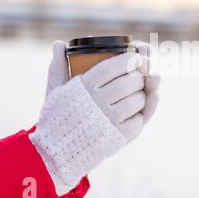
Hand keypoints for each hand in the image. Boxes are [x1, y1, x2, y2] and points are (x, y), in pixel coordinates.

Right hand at [30, 41, 159, 194]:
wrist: (55, 153)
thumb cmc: (58, 117)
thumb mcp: (55, 91)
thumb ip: (58, 67)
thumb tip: (58, 44)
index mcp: (84, 87)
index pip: (114, 66)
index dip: (130, 58)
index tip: (136, 56)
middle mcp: (98, 103)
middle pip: (131, 82)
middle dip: (140, 75)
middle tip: (140, 75)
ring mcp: (110, 121)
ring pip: (139, 100)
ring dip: (144, 94)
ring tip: (138, 92)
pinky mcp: (119, 137)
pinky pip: (139, 120)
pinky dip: (142, 113)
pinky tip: (138, 109)